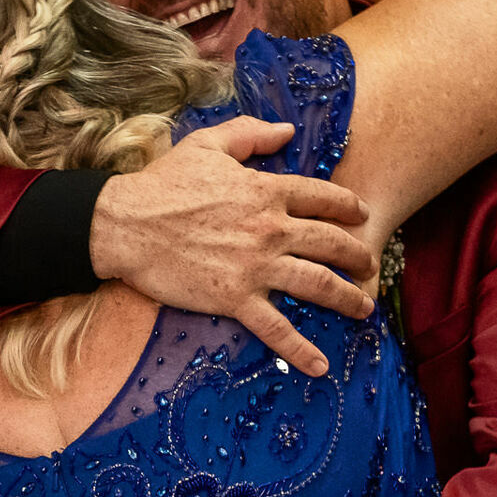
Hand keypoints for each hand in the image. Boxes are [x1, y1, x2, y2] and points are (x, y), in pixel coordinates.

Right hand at [90, 118, 376, 377]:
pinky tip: (320, 366)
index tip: (363, 214)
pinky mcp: (235, 298)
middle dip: (358, 256)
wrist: (126, 224)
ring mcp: (256, 266)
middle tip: (370, 265)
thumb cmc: (162, 183)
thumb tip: (287, 130)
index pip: (324, 197)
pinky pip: (277, 329)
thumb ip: (251, 134)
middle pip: (331, 243)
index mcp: (266, 191)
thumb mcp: (208, 144)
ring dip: (348, 298)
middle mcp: (271, 229)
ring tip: (364, 307)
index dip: (349, 206)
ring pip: (318, 285)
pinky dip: (301, 350)